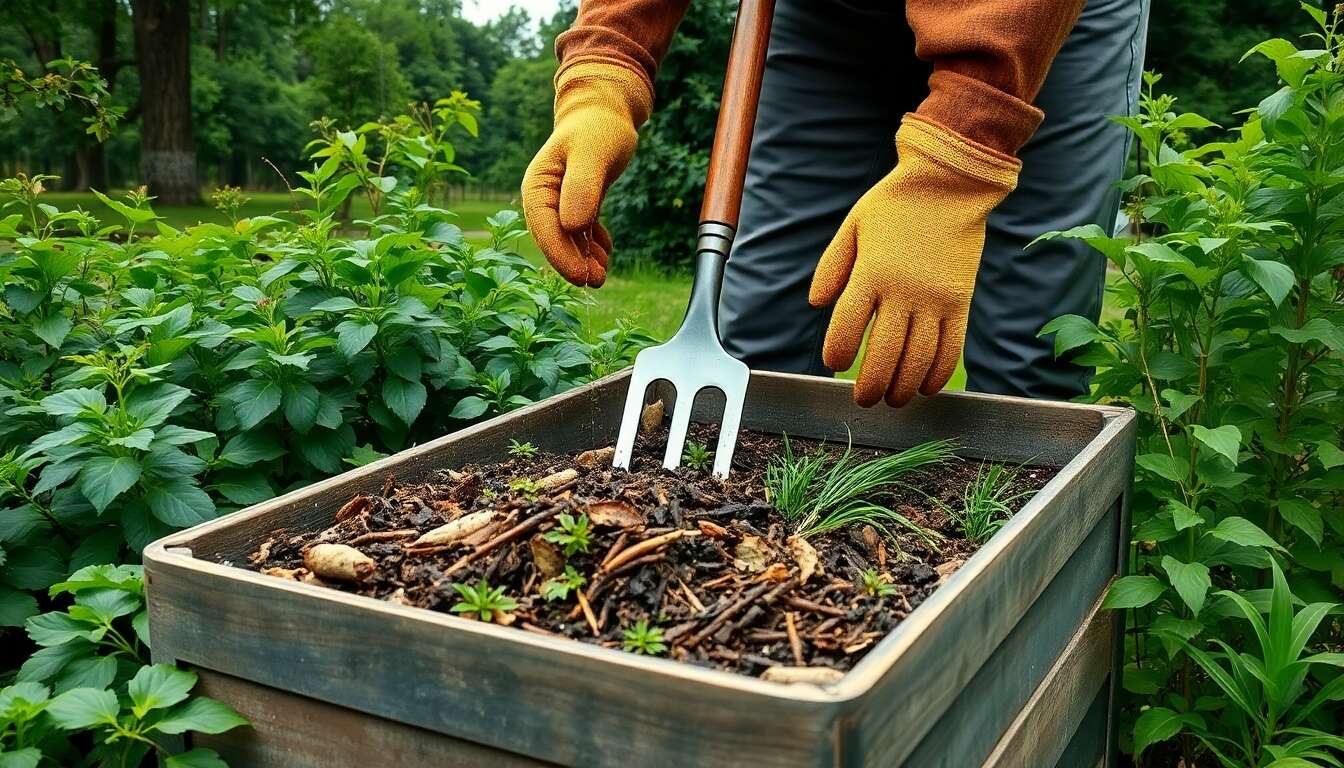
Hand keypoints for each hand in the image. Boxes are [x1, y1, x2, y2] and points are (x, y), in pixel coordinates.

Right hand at [522, 62, 652, 287]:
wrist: (606, 113)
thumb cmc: (599, 128)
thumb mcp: (593, 153)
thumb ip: (582, 187)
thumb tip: (571, 225)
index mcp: (538, 183)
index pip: (544, 226)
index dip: (560, 254)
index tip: (579, 275)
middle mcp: (544, 196)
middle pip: (553, 238)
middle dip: (572, 263)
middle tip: (594, 282)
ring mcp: (559, 202)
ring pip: (568, 239)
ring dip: (583, 259)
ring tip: (601, 276)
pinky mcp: (576, 204)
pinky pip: (581, 233)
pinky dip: (592, 247)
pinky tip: (605, 254)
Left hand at [809, 116, 1019, 406]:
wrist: (951, 183)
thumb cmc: (896, 204)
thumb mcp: (853, 226)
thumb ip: (832, 267)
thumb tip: (816, 304)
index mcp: (870, 273)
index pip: (847, 328)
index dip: (837, 353)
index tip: (834, 363)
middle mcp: (903, 291)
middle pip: (883, 354)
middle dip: (869, 385)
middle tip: (862, 399)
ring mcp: (935, 299)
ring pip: (918, 359)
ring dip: (902, 387)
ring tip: (891, 399)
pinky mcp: (961, 302)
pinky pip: (951, 348)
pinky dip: (938, 375)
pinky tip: (925, 388)